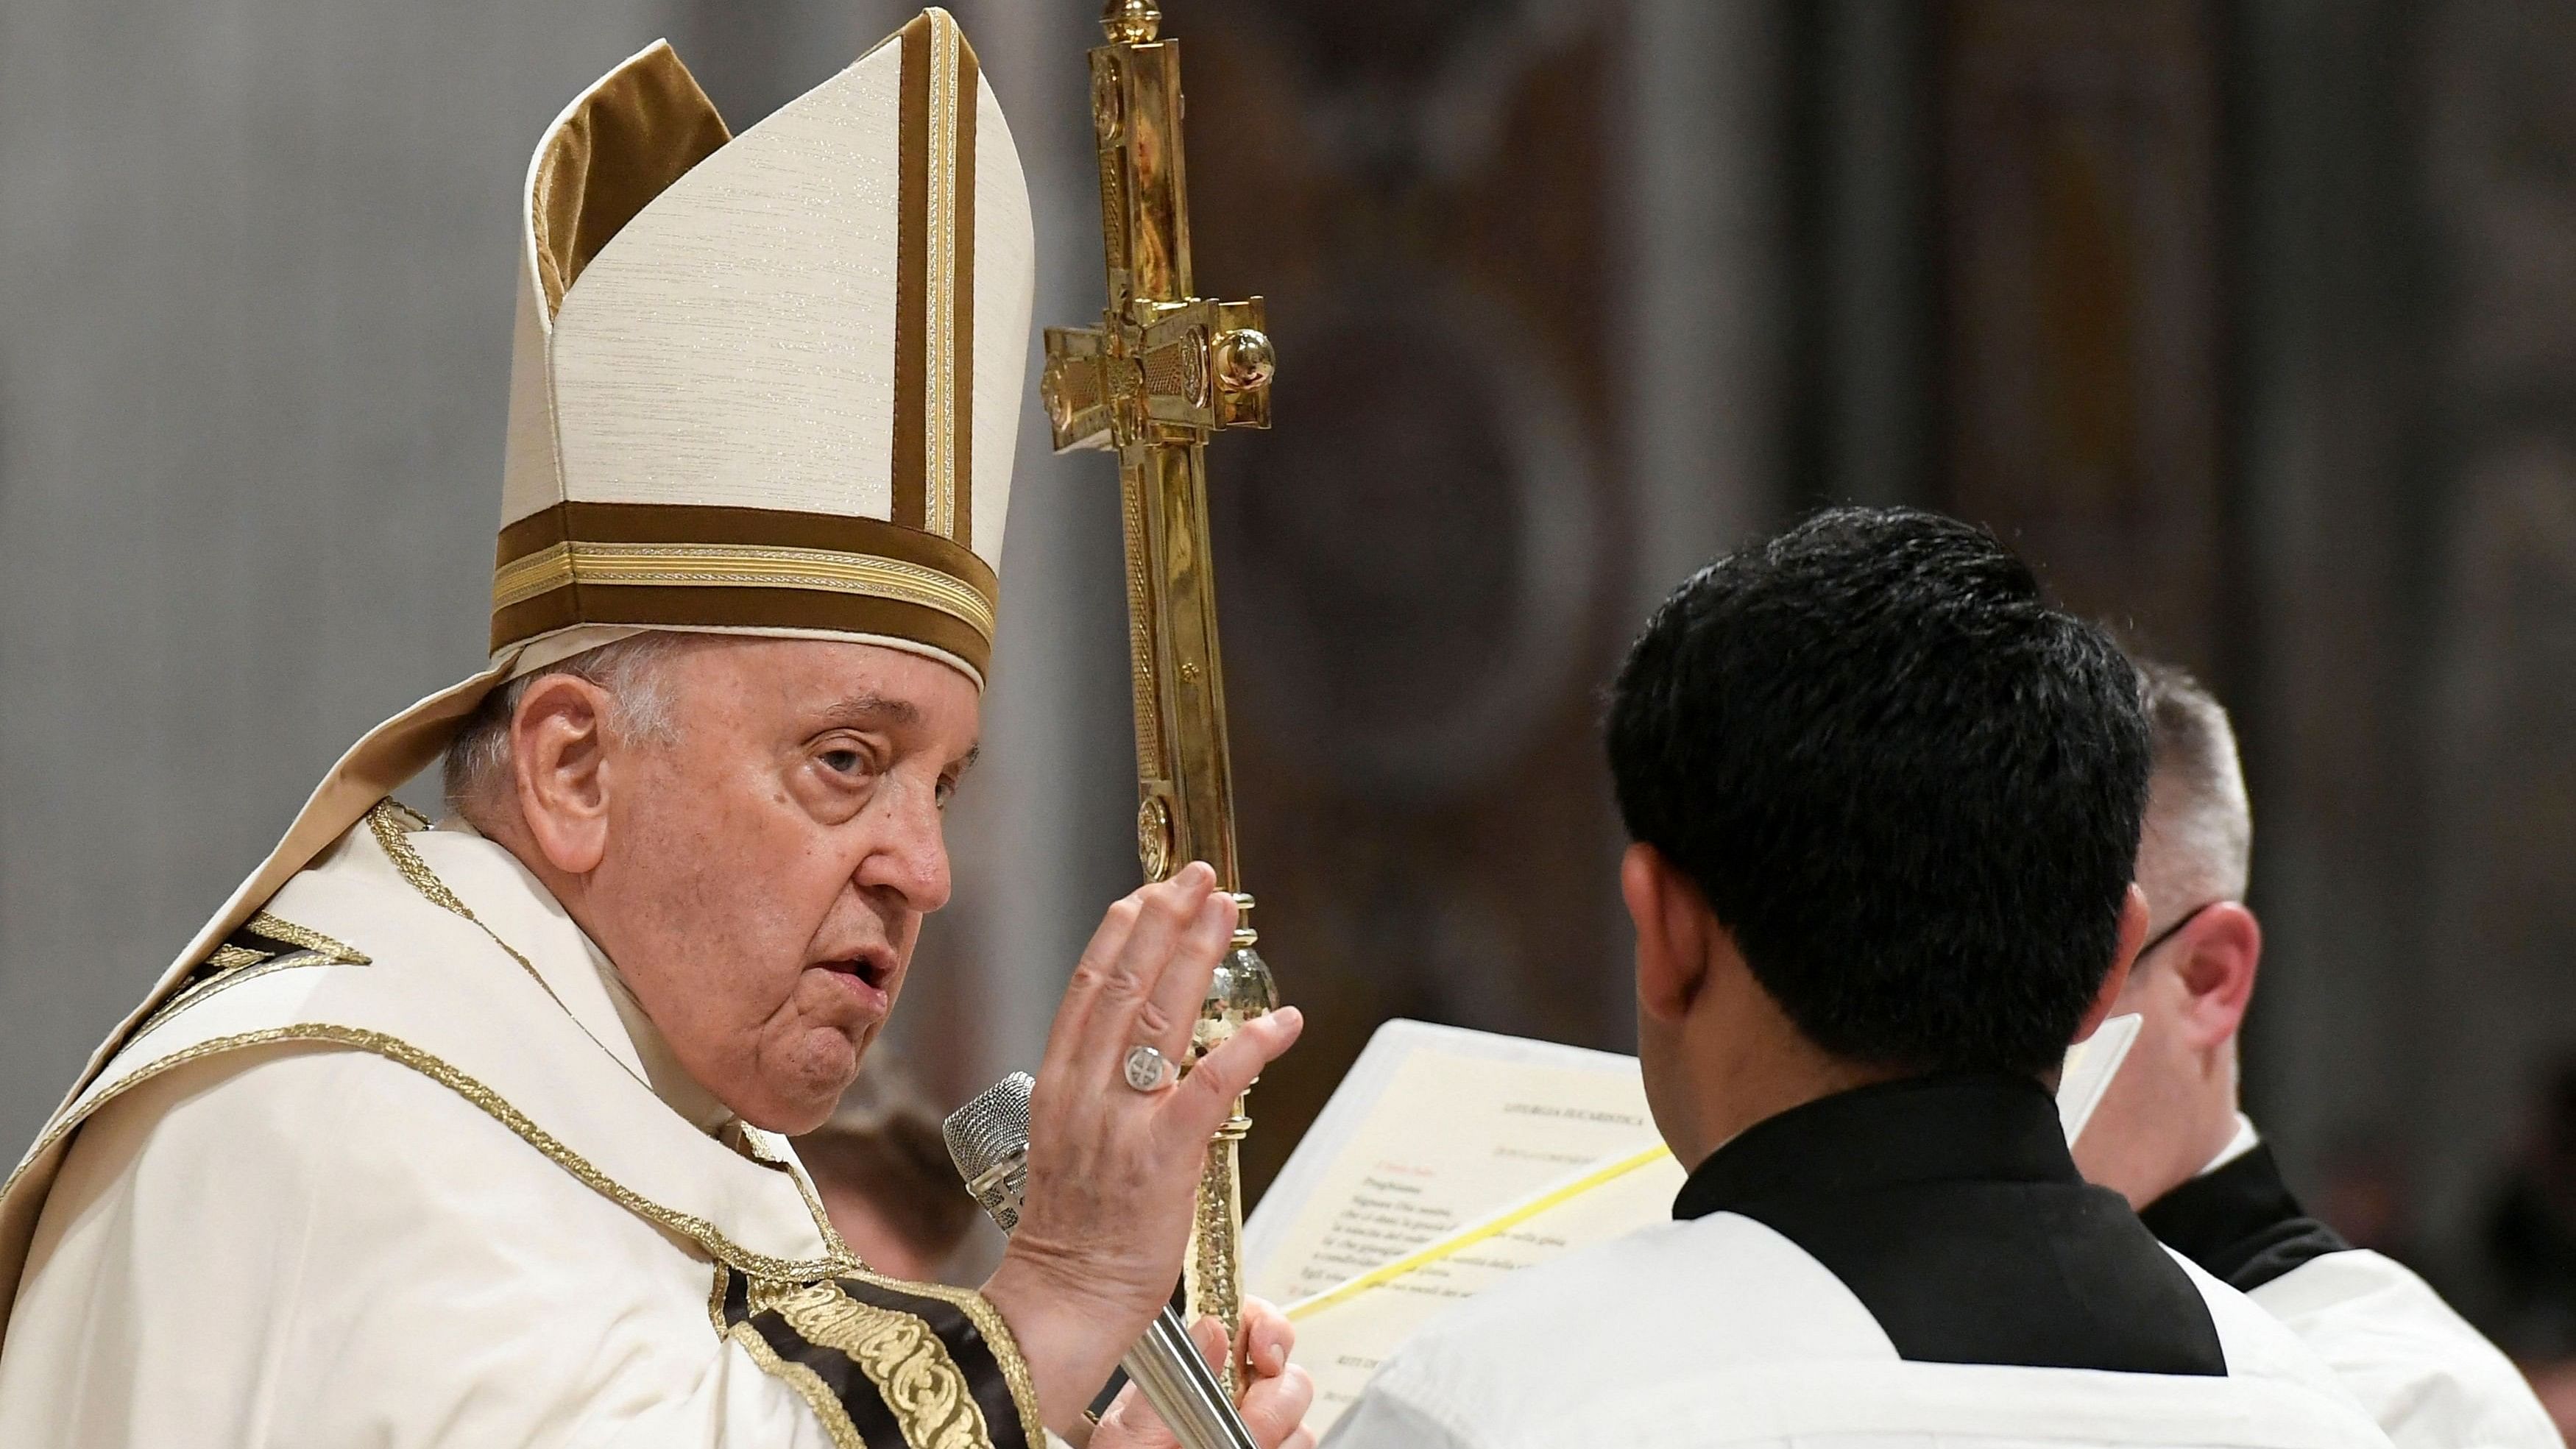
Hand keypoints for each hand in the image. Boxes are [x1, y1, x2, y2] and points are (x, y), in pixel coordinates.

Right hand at [981, 862, 1305, 1432]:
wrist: (1060, 1300)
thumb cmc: (1072, 1232)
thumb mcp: (1068, 1142)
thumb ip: (1096, 1091)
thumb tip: (1132, 1051)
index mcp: (1059, 1087)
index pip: (1087, 990)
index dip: (1121, 934)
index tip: (1149, 893)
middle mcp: (1085, 1093)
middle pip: (1124, 987)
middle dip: (1164, 923)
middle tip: (1197, 878)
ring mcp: (1121, 1123)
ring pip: (1160, 1019)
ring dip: (1197, 958)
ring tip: (1225, 914)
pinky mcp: (1162, 1158)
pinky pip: (1209, 1087)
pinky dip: (1247, 1049)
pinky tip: (1281, 1024)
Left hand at [1088, 1297, 1315, 1448]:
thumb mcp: (1133, 1421)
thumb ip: (1174, 1375)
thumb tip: (1214, 1329)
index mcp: (1199, 1367)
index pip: (1248, 1321)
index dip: (1267, 1327)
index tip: (1265, 1353)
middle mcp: (1233, 1393)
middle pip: (1287, 1371)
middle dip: (1274, 1399)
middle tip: (1246, 1428)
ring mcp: (1254, 1425)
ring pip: (1297, 1416)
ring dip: (1275, 1434)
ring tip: (1229, 1448)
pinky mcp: (1273, 1446)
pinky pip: (1300, 1445)